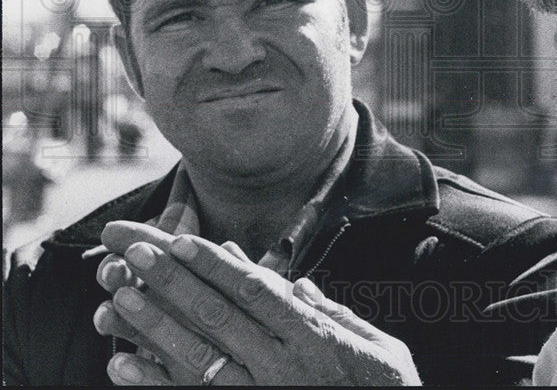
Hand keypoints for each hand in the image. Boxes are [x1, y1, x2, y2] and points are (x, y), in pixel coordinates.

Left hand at [96, 221, 420, 385]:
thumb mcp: (379, 349)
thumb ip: (337, 316)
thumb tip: (298, 286)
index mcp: (315, 338)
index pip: (256, 292)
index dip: (216, 265)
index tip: (184, 240)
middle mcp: (283, 365)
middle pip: (218, 315)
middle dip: (174, 280)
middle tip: (136, 252)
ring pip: (197, 356)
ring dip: (154, 324)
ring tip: (118, 297)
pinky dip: (154, 380)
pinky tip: (121, 364)